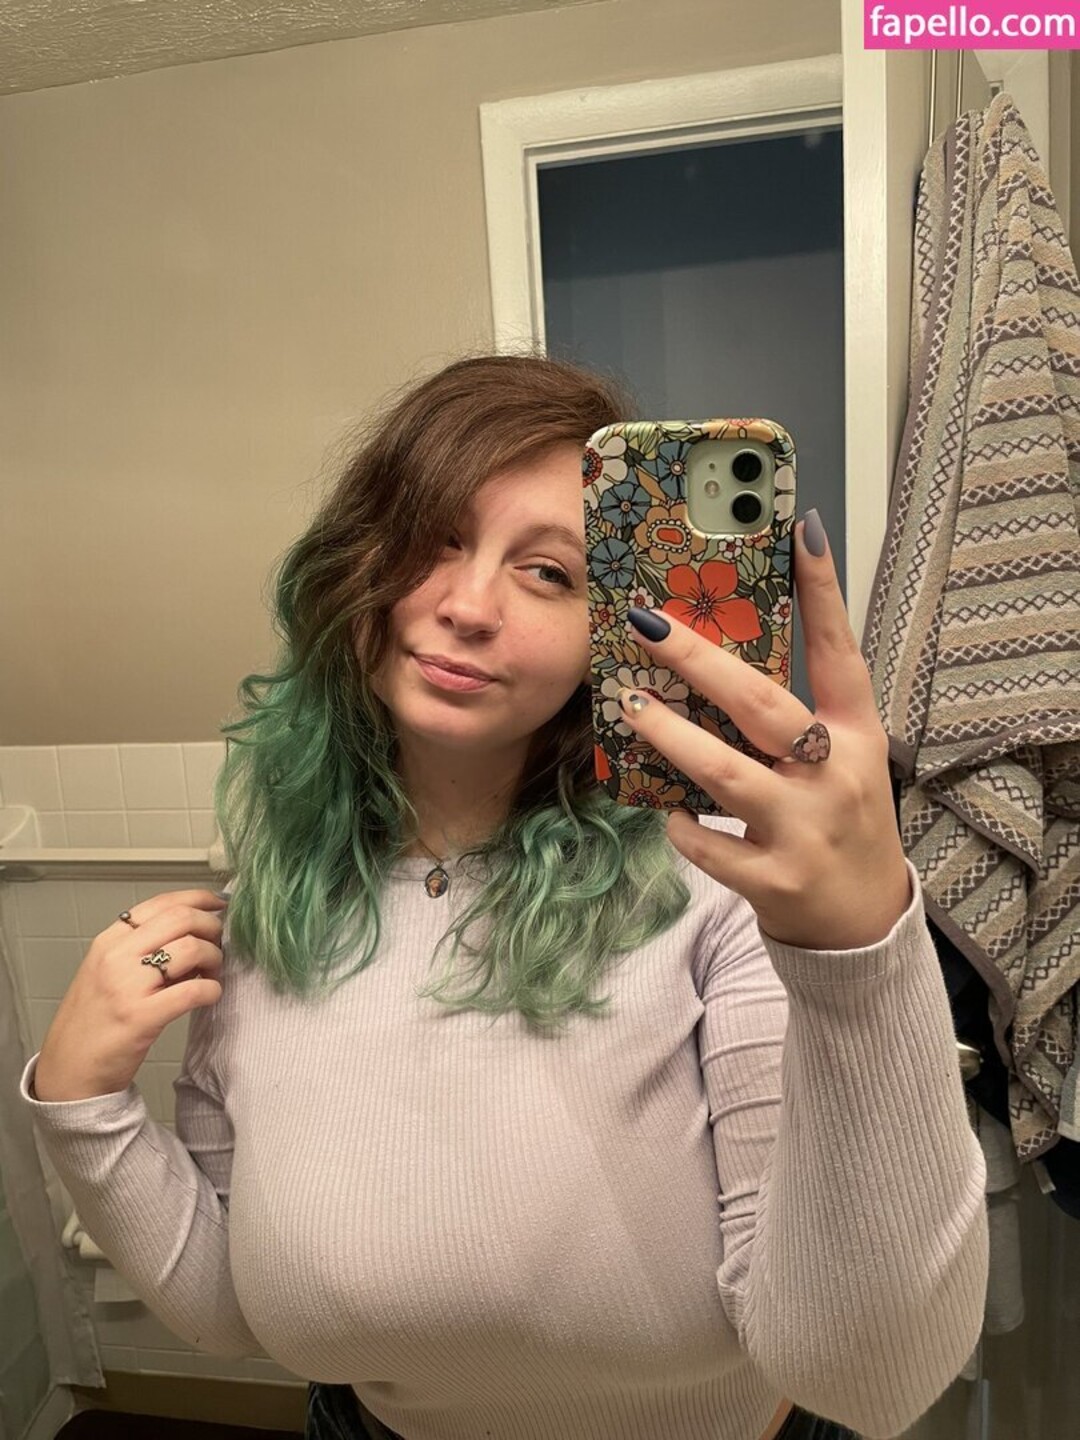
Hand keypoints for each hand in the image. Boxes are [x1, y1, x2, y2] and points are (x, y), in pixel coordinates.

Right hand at [33, 890, 228, 1101]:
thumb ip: (140, 949)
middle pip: (180, 918)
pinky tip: (210, 995)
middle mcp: (116, 957)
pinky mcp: (142, 1017)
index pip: (160, 904)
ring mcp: (128, 986)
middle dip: (211, 925)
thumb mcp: (107, 972)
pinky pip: (193, 991)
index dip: (196, 899)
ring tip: (212, 972)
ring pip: (191, 948)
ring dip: (214, 957)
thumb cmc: (92, 1021)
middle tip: (218, 942)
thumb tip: (191, 935)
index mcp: (108, 942)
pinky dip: (212, 990)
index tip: (216, 903)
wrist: (70, 1069)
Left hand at [616, 514, 910, 950]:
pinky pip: (710, 845)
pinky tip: (667, 812)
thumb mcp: (840, 763)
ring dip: (671, 737)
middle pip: (762, 705)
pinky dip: (683, 827)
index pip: (840, 652)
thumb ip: (794, 719)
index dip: (823, 591)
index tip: (802, 529)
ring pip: (726, 773)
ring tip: (630, 705)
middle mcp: (836, 775)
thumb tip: (717, 663)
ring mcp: (805, 829)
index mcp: (858, 736)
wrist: (864, 925)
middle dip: (699, 661)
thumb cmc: (841, 825)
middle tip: (648, 624)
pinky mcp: (775, 880)